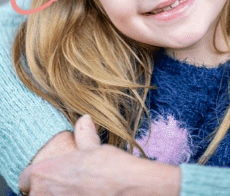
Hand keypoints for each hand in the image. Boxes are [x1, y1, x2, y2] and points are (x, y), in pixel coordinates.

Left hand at [19, 115, 180, 195]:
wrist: (125, 188)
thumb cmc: (108, 167)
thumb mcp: (93, 147)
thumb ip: (84, 134)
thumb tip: (84, 119)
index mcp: (44, 172)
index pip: (26, 178)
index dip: (37, 177)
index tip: (51, 177)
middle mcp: (42, 193)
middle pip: (36, 193)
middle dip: (48, 189)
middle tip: (68, 185)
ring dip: (58, 195)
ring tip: (77, 190)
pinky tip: (84, 194)